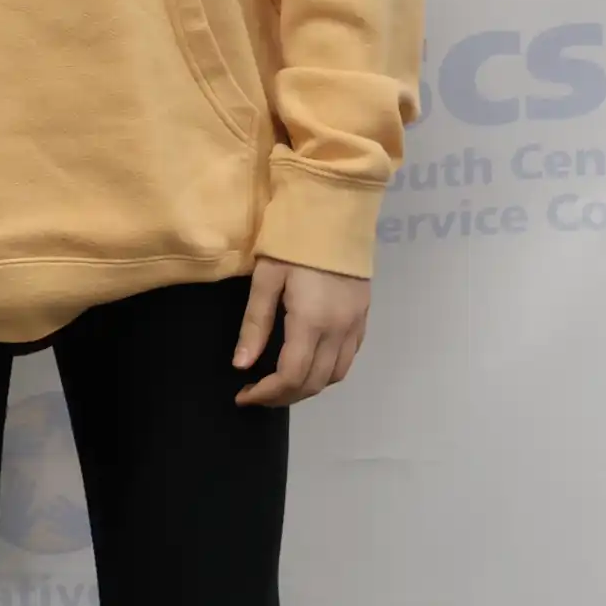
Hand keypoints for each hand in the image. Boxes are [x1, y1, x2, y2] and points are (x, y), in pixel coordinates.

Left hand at [232, 255, 368, 404]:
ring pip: (336, 375)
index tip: (243, 395)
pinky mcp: (364, 314)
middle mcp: (339, 330)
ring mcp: (355, 323)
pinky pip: (349, 357)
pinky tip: (310, 362)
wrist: (335, 209)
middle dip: (284, 396)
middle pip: (314, 383)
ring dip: (308, 386)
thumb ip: (255, 323)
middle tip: (258, 393)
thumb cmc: (294, 240)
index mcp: (312, 321)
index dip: (266, 394)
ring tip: (281, 383)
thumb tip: (241, 365)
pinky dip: (329, 370)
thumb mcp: (266, 277)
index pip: (291, 376)